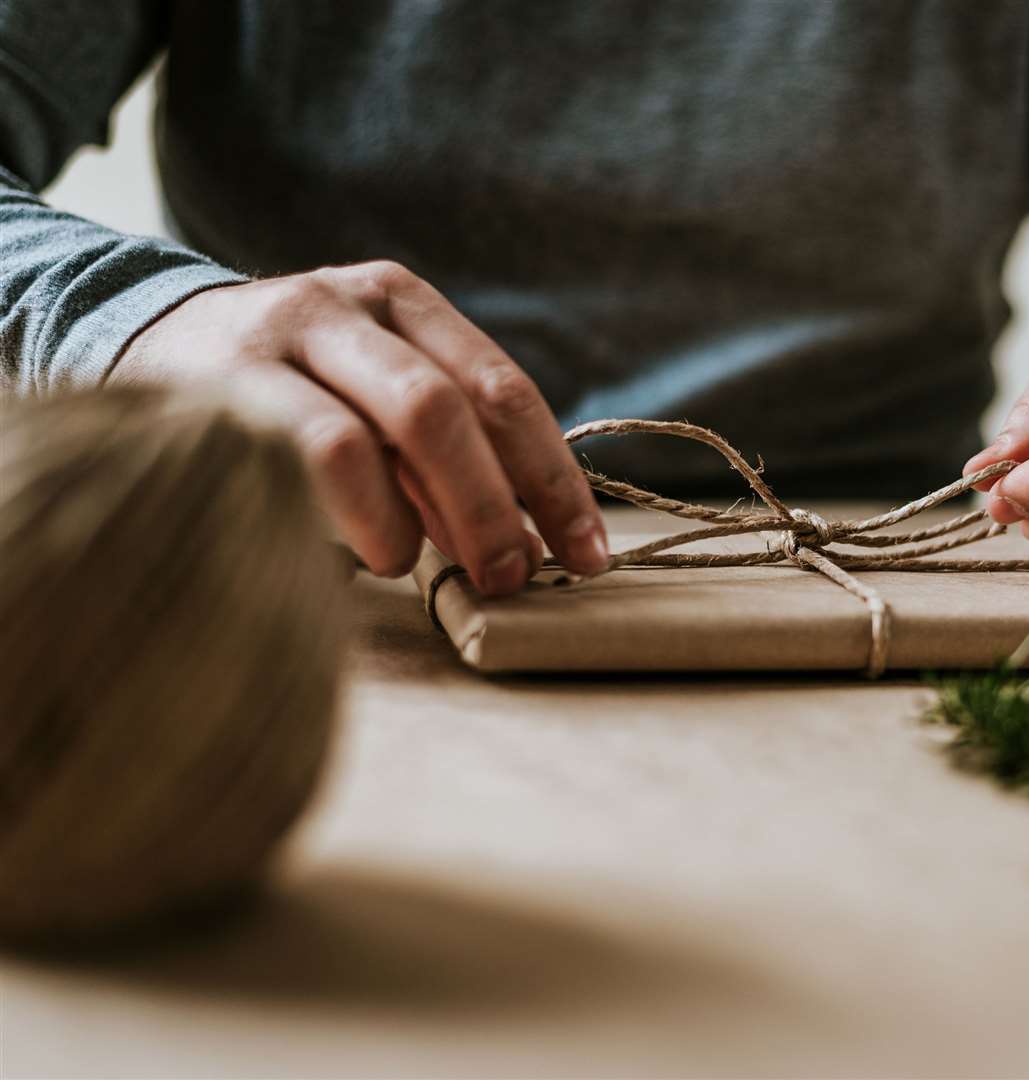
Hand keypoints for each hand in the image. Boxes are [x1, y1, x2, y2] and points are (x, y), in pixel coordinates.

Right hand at [110, 261, 607, 593]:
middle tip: (515, 576)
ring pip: (380, 429)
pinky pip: (312, 453)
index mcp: (405, 301)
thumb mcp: (375, 393)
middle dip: (496, 504)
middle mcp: (347, 304)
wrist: (146, 338)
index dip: (553, 479)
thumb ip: (445, 451)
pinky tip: (374, 553)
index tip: (587, 554)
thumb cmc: (293, 387)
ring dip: (425, 516)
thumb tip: (528, 538)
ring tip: (423, 566)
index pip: (503, 391)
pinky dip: (363, 513)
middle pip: (450, 407)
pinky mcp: (224, 382)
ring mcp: (280, 335)